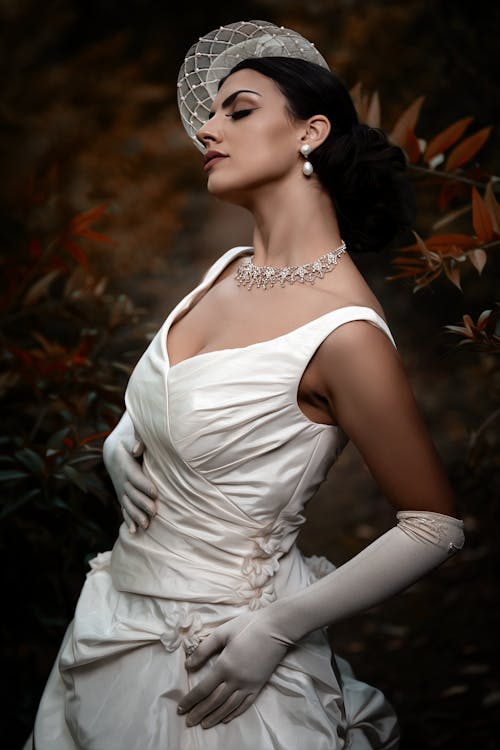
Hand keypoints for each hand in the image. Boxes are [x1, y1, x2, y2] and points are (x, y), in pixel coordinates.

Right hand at [103, 411, 157, 532]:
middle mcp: (121, 479)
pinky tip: (133, 531)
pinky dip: (128, 519)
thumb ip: (136, 439)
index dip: (144, 485)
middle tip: (154, 512)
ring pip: (128, 504)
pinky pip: (124, 508)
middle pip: (132, 493)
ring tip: (146, 525)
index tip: (155, 492)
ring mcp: (121, 488)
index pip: (135, 476)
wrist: (113, 449)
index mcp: (124, 464)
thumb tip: (137, 448)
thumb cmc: (127, 440)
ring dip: (136, 515)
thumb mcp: (130, 435)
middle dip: (143, 503)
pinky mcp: (122, 495)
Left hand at [177, 611, 289, 728]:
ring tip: (204, 724)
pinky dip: (233, 713)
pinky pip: (244, 705)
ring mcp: (248, 684)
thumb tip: (188, 665)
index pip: (203, 689)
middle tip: (189, 721)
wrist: (276, 629)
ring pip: (228, 706)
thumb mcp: (222, 633)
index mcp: (224, 665)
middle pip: (213, 701)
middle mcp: (235, 679)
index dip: (190, 700)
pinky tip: (226, 718)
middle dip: (199, 712)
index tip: (181, 708)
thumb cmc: (247, 627)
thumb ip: (204, 649)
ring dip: (214, 717)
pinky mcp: (258, 686)